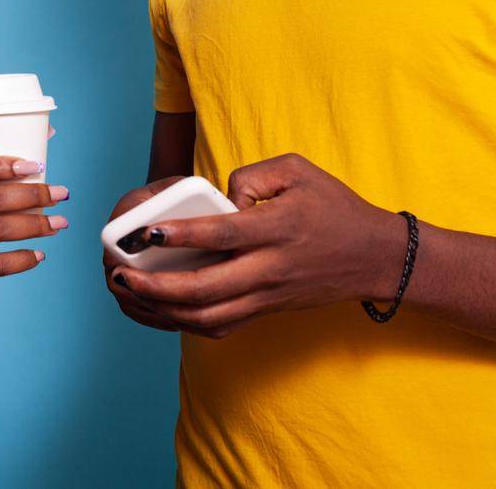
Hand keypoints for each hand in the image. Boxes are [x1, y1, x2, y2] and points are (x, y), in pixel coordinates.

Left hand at [108, 154, 403, 338]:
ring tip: (129, 293)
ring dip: (163, 311)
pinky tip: (157, 310)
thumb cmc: (333, 206)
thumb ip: (252, 173)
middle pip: (206, 289)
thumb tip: (219, 195)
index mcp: (277, 229)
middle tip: (121, 273)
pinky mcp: (266, 310)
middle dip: (157, 286)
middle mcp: (269, 268)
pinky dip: (184, 323)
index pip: (223, 235)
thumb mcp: (298, 169)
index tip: (148, 231)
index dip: (183, 235)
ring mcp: (267, 295)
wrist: (374, 256)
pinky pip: (220, 326)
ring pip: (208, 317)